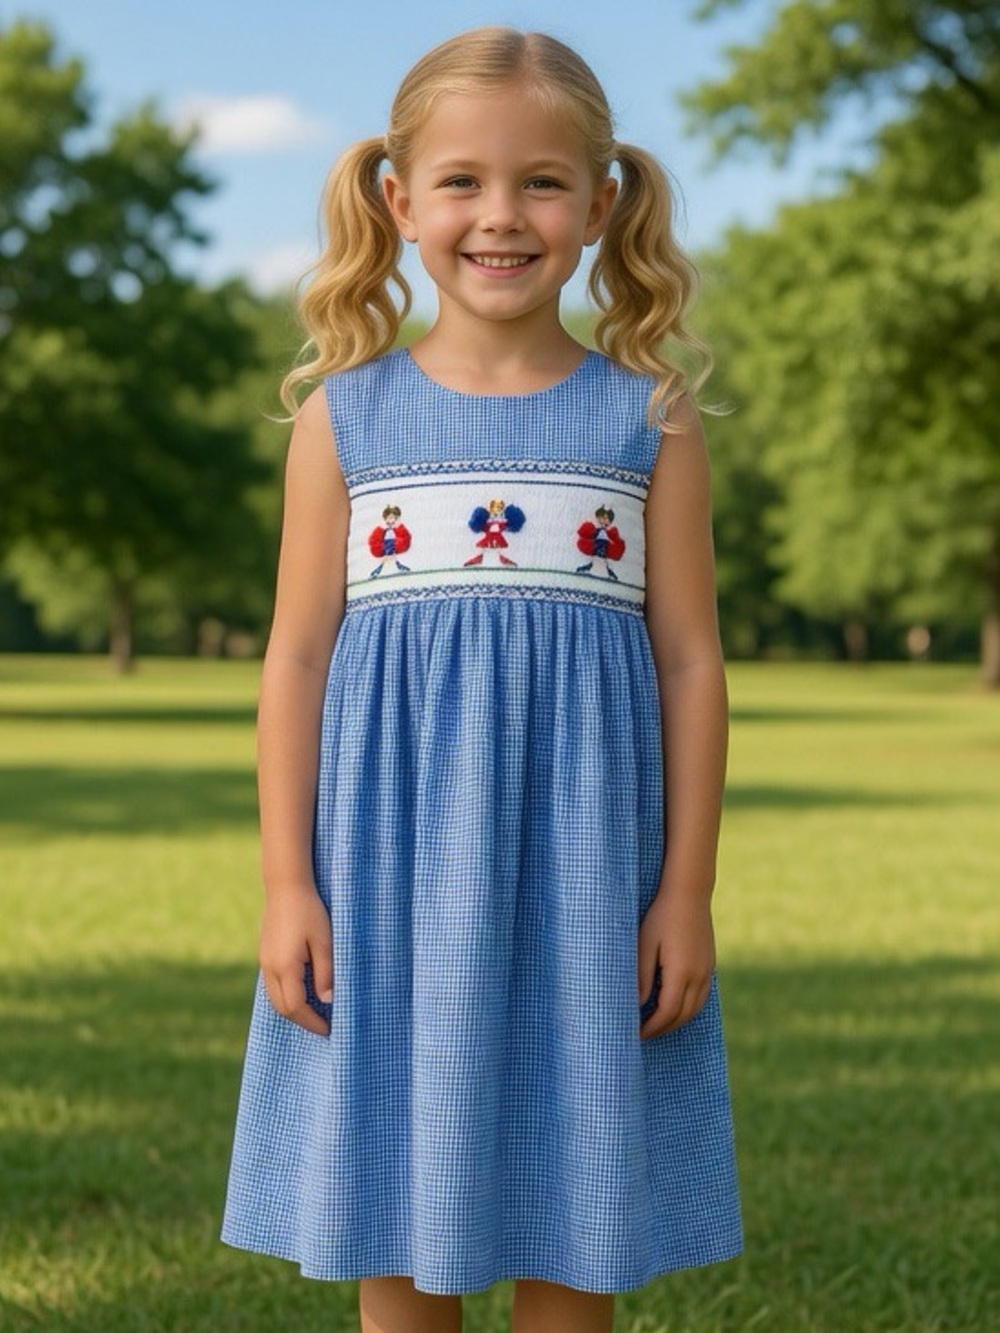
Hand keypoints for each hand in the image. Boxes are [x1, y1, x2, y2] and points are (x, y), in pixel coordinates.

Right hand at [259, 884, 332, 1035]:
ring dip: (292, 1009)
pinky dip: (285, 996)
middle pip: (282, 1008)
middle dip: (302, 1020)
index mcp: (285, 967)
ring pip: (274, 998)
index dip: (312, 1022)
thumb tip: (327, 1000)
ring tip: (314, 1013)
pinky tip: (301, 993)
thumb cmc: (309, 912)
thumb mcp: (324, 942)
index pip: (296, 1007)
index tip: (329, 1029)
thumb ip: (325, 973)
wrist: (285, 887)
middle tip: (322, 1025)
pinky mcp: (265, 955)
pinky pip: (272, 985)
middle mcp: (270, 968)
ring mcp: (264, 962)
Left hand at [638, 887, 715, 1038]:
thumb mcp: (644, 944)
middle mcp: (698, 976)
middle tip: (643, 1034)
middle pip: (682, 1016)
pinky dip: (687, 1009)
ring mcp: (708, 972)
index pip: (666, 1012)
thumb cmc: (661, 917)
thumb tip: (637, 1006)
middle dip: (663, 1029)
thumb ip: (641, 977)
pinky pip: (701, 998)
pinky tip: (673, 1007)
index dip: (651, 1027)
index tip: (636, 1033)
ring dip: (676, 1021)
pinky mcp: (710, 966)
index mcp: (681, 972)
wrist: (689, 894)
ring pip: (695, 1009)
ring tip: (656, 1025)